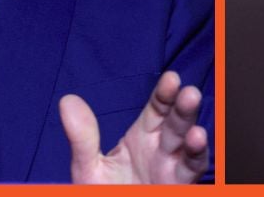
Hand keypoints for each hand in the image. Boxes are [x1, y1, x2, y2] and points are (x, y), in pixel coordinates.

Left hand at [59, 71, 208, 183]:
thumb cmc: (102, 194)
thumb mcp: (88, 168)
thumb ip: (82, 137)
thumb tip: (67, 100)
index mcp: (142, 138)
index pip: (158, 108)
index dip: (165, 93)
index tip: (171, 78)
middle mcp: (161, 150)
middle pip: (177, 123)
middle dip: (184, 108)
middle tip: (189, 93)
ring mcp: (172, 169)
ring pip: (188, 146)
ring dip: (194, 134)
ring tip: (195, 129)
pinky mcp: (179, 186)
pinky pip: (191, 170)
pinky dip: (196, 157)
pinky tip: (196, 143)